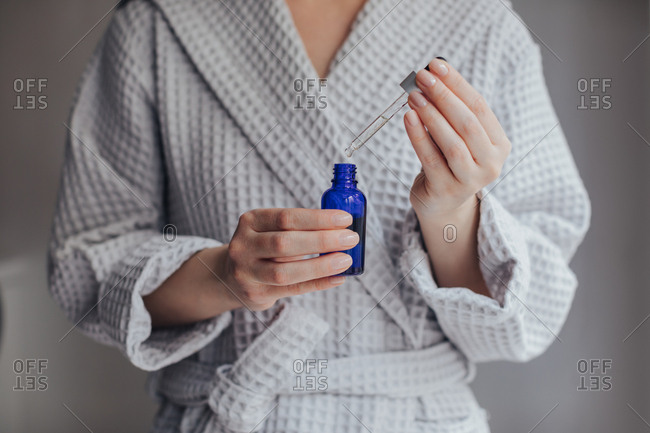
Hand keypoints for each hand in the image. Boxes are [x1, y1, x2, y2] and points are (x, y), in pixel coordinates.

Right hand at [222, 208, 358, 310]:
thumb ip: (300, 228)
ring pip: (286, 271)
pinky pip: (292, 290)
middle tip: (351, 238)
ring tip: (345, 260)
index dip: (318, 218)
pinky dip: (318, 283)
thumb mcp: (271, 229)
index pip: (287, 217)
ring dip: (320, 265)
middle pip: (285, 243)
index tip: (345, 218)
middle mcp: (244, 245)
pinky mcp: (256, 294)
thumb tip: (341, 228)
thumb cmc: (263, 246)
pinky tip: (337, 278)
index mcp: (251, 221)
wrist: (230, 275)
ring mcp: (247, 272)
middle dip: (322, 240)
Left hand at [403, 58, 510, 217]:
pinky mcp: (446, 190)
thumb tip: (431, 76)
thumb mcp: (458, 136)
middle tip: (422, 77)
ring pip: (452, 142)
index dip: (457, 83)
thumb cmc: (449, 162)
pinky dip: (418, 136)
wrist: (443, 203)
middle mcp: (491, 163)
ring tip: (413, 96)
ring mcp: (470, 180)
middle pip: (468, 123)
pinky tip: (408, 118)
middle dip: (443, 96)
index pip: (479, 106)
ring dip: (431, 115)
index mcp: (500, 144)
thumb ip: (451, 111)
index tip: (436, 65)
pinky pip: (431, 159)